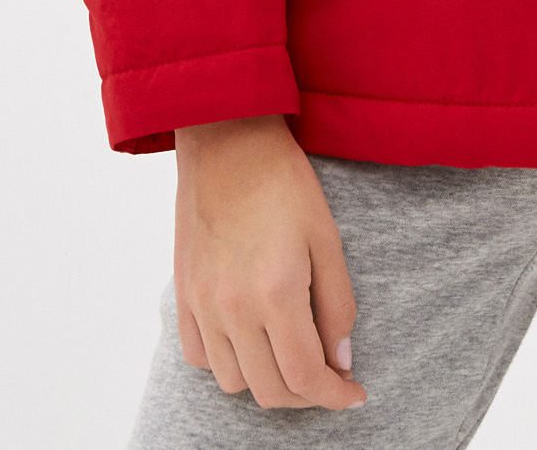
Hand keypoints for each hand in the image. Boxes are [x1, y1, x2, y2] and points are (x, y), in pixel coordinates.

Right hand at [173, 114, 366, 410]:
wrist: (226, 140)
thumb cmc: (283, 180)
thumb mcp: (327, 236)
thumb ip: (337, 303)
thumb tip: (341, 357)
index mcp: (276, 292)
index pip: (306, 375)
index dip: (335, 395)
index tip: (354, 394)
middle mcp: (233, 309)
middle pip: (271, 390)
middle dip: (308, 395)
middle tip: (331, 377)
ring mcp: (202, 306)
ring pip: (234, 382)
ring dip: (268, 381)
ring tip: (292, 355)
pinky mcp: (183, 296)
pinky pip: (201, 358)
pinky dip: (229, 363)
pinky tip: (252, 340)